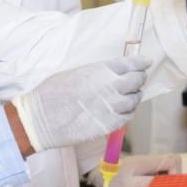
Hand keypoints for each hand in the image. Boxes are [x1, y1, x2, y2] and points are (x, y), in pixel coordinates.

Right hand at [11, 56, 150, 152]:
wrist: (41, 118)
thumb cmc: (52, 93)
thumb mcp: (75, 74)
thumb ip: (96, 74)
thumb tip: (111, 76)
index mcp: (99, 70)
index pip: (130, 63)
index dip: (140, 62)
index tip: (145, 62)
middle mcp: (110, 86)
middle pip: (137, 80)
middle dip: (139, 78)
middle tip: (139, 79)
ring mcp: (112, 106)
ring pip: (135, 99)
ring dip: (135, 96)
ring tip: (130, 96)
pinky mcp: (109, 124)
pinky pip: (128, 116)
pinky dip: (128, 112)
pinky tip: (122, 111)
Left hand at [86, 153, 181, 186]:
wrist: (97, 171)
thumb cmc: (110, 177)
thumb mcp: (129, 184)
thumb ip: (147, 183)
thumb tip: (165, 184)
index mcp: (147, 161)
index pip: (173, 160)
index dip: (177, 172)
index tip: (170, 186)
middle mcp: (149, 160)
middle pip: (173, 161)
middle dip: (176, 175)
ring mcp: (147, 163)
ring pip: (167, 166)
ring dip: (169, 177)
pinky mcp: (144, 168)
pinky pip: (159, 170)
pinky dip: (162, 178)